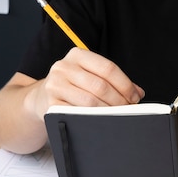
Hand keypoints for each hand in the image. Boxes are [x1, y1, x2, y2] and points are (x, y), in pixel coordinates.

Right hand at [30, 47, 144, 119]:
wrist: (39, 98)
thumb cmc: (71, 86)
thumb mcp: (88, 75)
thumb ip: (112, 80)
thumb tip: (138, 92)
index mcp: (77, 55)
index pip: (108, 68)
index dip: (125, 84)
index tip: (135, 96)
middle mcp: (63, 67)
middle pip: (100, 85)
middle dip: (119, 100)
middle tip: (129, 110)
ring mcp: (55, 85)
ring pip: (90, 101)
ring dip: (108, 111)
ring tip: (118, 116)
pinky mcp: (50, 105)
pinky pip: (77, 113)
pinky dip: (93, 119)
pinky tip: (101, 121)